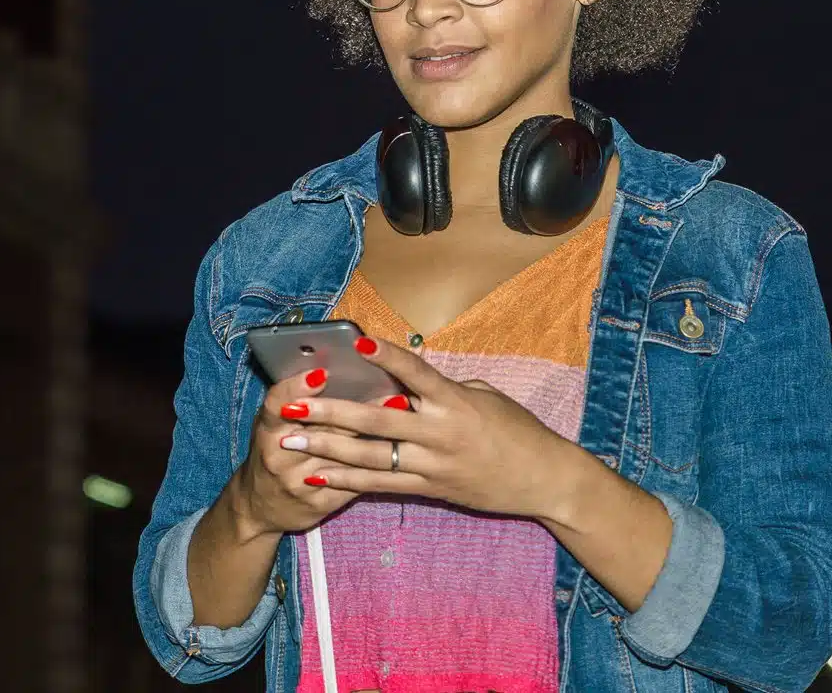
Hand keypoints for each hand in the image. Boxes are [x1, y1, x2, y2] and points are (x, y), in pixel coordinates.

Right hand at [226, 366, 389, 538]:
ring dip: (378, 433)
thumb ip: (296, 401)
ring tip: (404, 410)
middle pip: (322, 430)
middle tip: (390, 387)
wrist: (263, 505)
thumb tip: (332, 365)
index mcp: (267, 431)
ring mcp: (302, 484)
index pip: (277, 406)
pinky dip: (379, 462)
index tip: (321, 373)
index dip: (296, 389)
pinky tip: (403, 445)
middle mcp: (281, 458)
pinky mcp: (322, 503)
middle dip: (358, 409)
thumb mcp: (275, 424)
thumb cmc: (275, 450)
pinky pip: (355, 481)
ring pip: (345, 456)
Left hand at [273, 337, 578, 519]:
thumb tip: (407, 381)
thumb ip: (444, 388)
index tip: (354, 343)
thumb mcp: (485, 396)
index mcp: (456, 402)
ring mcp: (432, 464)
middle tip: (289, 404)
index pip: (415, 373)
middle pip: (375, 420)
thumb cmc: (518, 430)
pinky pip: (381, 485)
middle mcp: (440, 433)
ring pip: (369, 457)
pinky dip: (347, 479)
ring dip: (325, 448)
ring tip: (288, 441)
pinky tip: (319, 475)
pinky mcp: (430, 489)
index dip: (385, 357)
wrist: (543, 480)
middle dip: (328, 412)